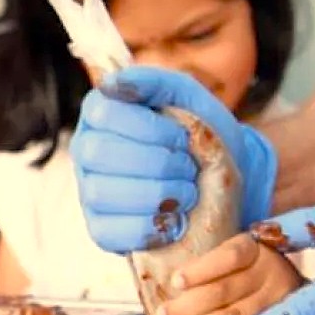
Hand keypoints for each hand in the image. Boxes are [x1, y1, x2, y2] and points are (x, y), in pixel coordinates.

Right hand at [69, 66, 276, 252]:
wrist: (226, 179)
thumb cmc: (202, 132)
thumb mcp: (188, 97)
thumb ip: (155, 81)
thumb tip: (115, 83)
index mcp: (103, 113)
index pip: (105, 114)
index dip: (149, 128)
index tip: (181, 137)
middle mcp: (88, 151)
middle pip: (100, 154)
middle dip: (157, 163)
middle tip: (188, 167)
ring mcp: (91, 192)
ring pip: (102, 194)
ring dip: (157, 195)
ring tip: (188, 193)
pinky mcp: (102, 229)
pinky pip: (110, 232)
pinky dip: (148, 228)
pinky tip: (174, 220)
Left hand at [158, 233, 304, 314]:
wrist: (297, 295)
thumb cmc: (251, 276)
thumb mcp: (238, 262)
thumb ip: (213, 271)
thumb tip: (174, 290)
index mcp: (257, 249)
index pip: (230, 256)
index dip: (201, 270)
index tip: (175, 282)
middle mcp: (271, 273)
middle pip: (225, 290)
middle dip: (187, 307)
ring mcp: (276, 303)